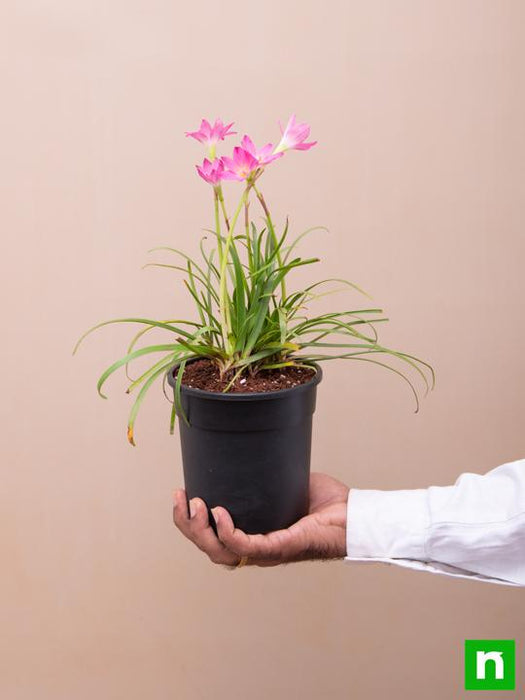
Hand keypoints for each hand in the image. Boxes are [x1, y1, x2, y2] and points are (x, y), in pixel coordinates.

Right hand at [172, 472, 348, 567]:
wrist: (353, 515)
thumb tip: (250, 443)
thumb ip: (266, 472)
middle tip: (180, 498)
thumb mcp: (284, 481)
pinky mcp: (280, 548)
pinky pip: (245, 546)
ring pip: (220, 552)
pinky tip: (219, 514)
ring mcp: (266, 551)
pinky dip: (228, 533)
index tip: (181, 494)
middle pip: (209, 548)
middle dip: (186, 526)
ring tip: (193, 504)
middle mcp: (256, 549)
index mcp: (254, 536)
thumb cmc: (325, 503)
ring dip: (199, 531)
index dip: (190, 522)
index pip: (212, 538)